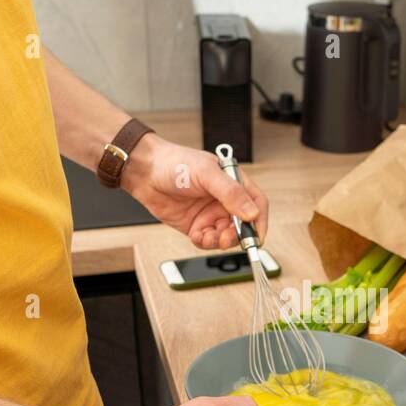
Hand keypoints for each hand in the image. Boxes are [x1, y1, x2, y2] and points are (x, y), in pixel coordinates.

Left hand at [121, 135, 268, 249]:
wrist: (145, 172)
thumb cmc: (175, 163)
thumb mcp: (207, 174)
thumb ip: (231, 193)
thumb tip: (251, 213)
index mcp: (234, 183)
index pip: (256, 205)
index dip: (259, 222)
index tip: (256, 237)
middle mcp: (224, 200)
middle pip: (243, 226)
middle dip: (237, 236)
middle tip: (225, 238)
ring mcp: (210, 214)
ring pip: (225, 237)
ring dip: (219, 241)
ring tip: (207, 237)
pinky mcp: (196, 226)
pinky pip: (207, 241)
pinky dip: (205, 243)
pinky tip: (197, 236)